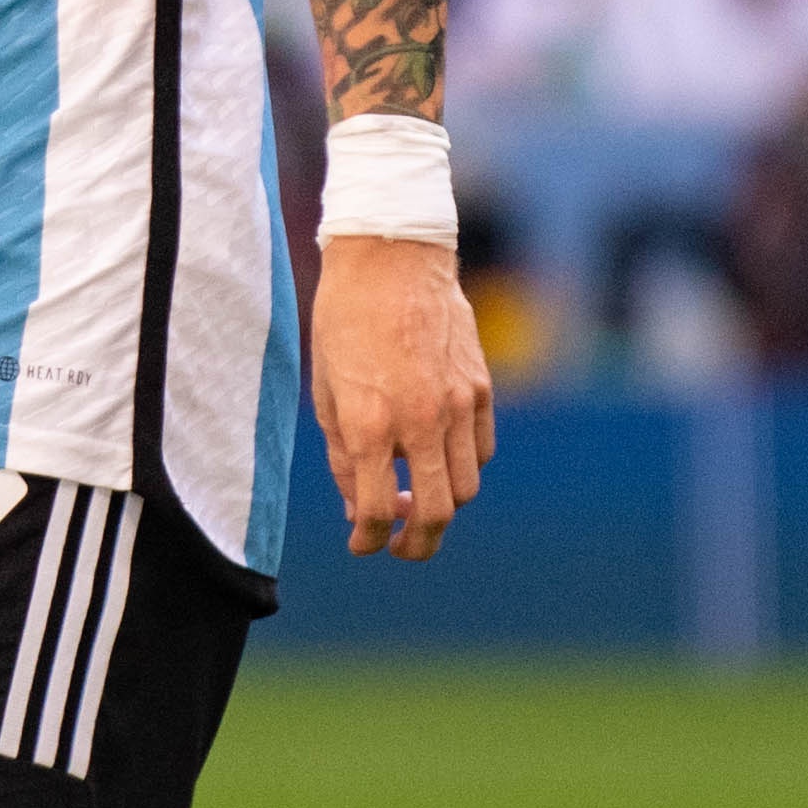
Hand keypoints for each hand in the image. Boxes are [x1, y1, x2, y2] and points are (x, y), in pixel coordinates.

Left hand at [310, 235, 494, 560]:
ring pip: (465, 488)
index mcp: (370, 423)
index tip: (362, 545)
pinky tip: (436, 458)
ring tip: (416, 501)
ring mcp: (457, 405)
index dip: (368, 541)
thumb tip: (357, 507)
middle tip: (401, 548)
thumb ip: (343, 454)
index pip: (376, 511)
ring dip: (442, 507)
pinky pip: (481, 450)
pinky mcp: (480, 388)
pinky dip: (462, 467)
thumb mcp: (327, 390)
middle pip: (435, 514)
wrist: (390, 259)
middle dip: (418, 545)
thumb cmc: (344, 322)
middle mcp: (419, 420)